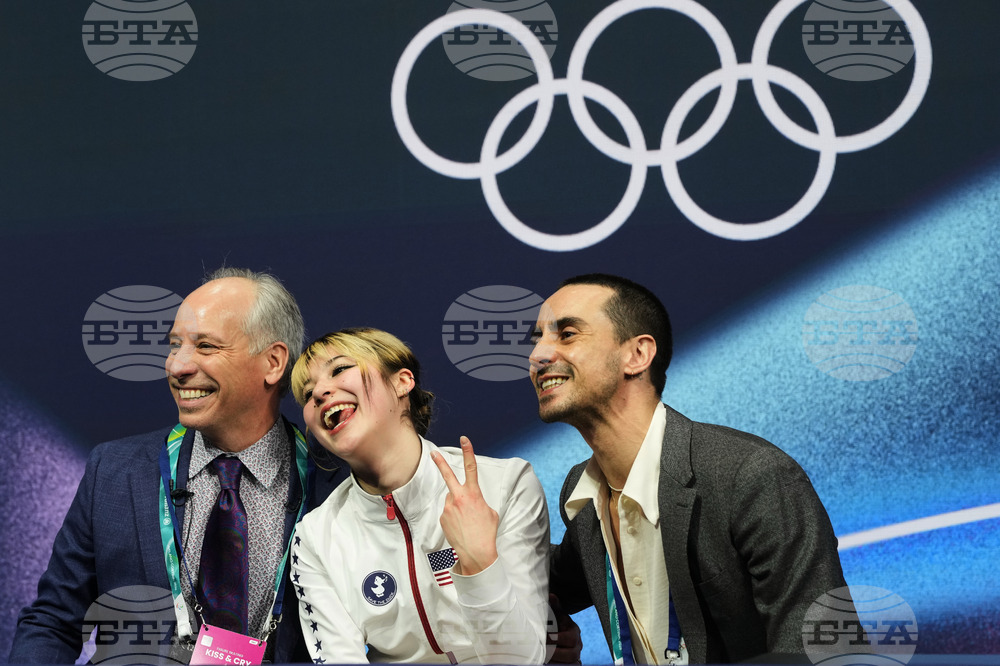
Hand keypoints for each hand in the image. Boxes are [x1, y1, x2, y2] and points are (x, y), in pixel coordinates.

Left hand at [431, 436, 499, 575]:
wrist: (476, 552)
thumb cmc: (487, 532)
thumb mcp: (490, 512)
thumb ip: (479, 501)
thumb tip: (471, 501)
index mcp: (473, 494)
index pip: (471, 467)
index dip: (468, 451)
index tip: (464, 439)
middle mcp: (459, 497)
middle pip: (448, 475)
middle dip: (440, 463)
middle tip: (433, 454)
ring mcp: (448, 507)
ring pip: (451, 500)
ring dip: (457, 506)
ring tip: (465, 521)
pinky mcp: (442, 517)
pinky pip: (448, 512)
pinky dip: (454, 517)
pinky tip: (460, 527)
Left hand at [546, 594, 582, 663]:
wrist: (562, 634)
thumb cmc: (558, 624)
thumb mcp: (557, 615)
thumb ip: (555, 607)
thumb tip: (551, 596)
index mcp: (574, 632)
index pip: (569, 638)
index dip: (556, 639)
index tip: (544, 638)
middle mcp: (577, 645)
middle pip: (570, 654)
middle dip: (555, 653)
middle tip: (542, 650)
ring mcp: (575, 656)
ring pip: (569, 663)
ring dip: (555, 661)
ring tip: (542, 657)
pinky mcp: (571, 663)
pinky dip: (557, 665)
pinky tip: (546, 663)